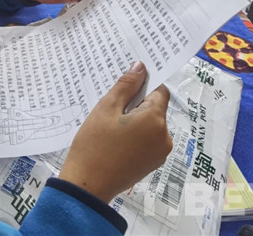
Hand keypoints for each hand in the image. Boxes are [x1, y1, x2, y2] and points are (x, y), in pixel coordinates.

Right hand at [59, 63, 172, 202]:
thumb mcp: (106, 108)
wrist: (88, 185)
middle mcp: (165, 136)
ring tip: (111, 126)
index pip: (159, 91)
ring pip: (151, 125)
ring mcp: (160, 153)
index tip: (126, 85)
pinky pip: (148, 140)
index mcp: (155, 120)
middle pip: (156, 108)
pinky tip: (116, 140)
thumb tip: (141, 67)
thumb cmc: (94, 144)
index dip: (144, 84)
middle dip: (137, 104)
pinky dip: (136, 135)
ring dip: (136, 120)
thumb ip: (126, 85)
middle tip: (111, 107)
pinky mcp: (152, 164)